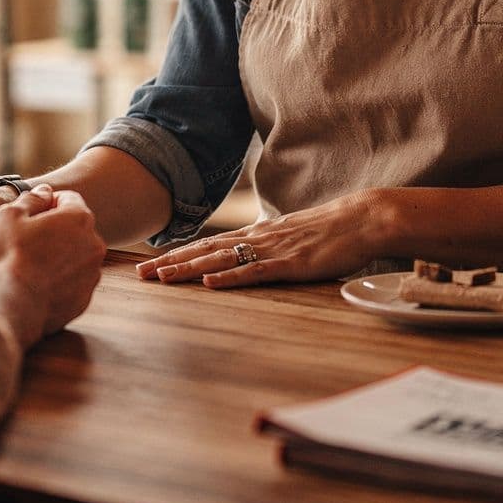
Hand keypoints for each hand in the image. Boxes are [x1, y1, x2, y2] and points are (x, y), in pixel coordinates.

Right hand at [0, 186, 103, 345]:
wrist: (9, 307)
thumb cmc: (8, 257)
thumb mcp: (9, 216)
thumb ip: (32, 199)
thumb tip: (45, 192)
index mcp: (79, 219)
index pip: (70, 199)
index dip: (48, 203)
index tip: (32, 215)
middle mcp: (94, 245)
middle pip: (76, 228)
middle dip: (57, 230)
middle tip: (28, 240)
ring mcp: (92, 275)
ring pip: (76, 256)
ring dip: (60, 255)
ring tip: (32, 265)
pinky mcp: (84, 299)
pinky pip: (73, 282)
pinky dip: (60, 280)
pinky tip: (37, 285)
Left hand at [136, 191, 383, 288]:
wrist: (362, 219)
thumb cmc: (331, 230)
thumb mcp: (293, 236)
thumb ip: (271, 245)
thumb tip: (253, 253)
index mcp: (258, 234)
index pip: (210, 244)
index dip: (180, 254)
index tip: (153, 263)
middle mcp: (258, 239)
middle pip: (205, 251)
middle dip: (172, 263)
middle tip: (140, 275)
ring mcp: (272, 250)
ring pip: (221, 260)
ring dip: (188, 270)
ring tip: (161, 278)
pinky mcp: (290, 264)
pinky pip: (253, 272)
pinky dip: (228, 278)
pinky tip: (207, 283)